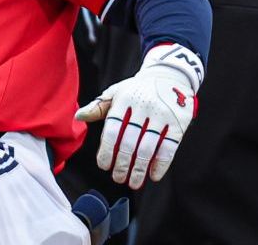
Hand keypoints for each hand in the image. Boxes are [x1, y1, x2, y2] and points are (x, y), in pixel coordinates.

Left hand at [75, 43, 202, 188]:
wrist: (169, 75)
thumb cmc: (137, 89)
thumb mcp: (117, 92)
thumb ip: (98, 107)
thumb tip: (78, 117)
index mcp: (124, 99)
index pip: (112, 128)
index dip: (106, 150)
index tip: (103, 166)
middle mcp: (143, 105)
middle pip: (129, 141)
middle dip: (122, 163)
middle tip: (118, 178)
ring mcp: (162, 114)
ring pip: (148, 146)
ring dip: (139, 168)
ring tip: (133, 182)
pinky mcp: (179, 121)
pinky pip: (169, 146)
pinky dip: (161, 163)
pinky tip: (154, 175)